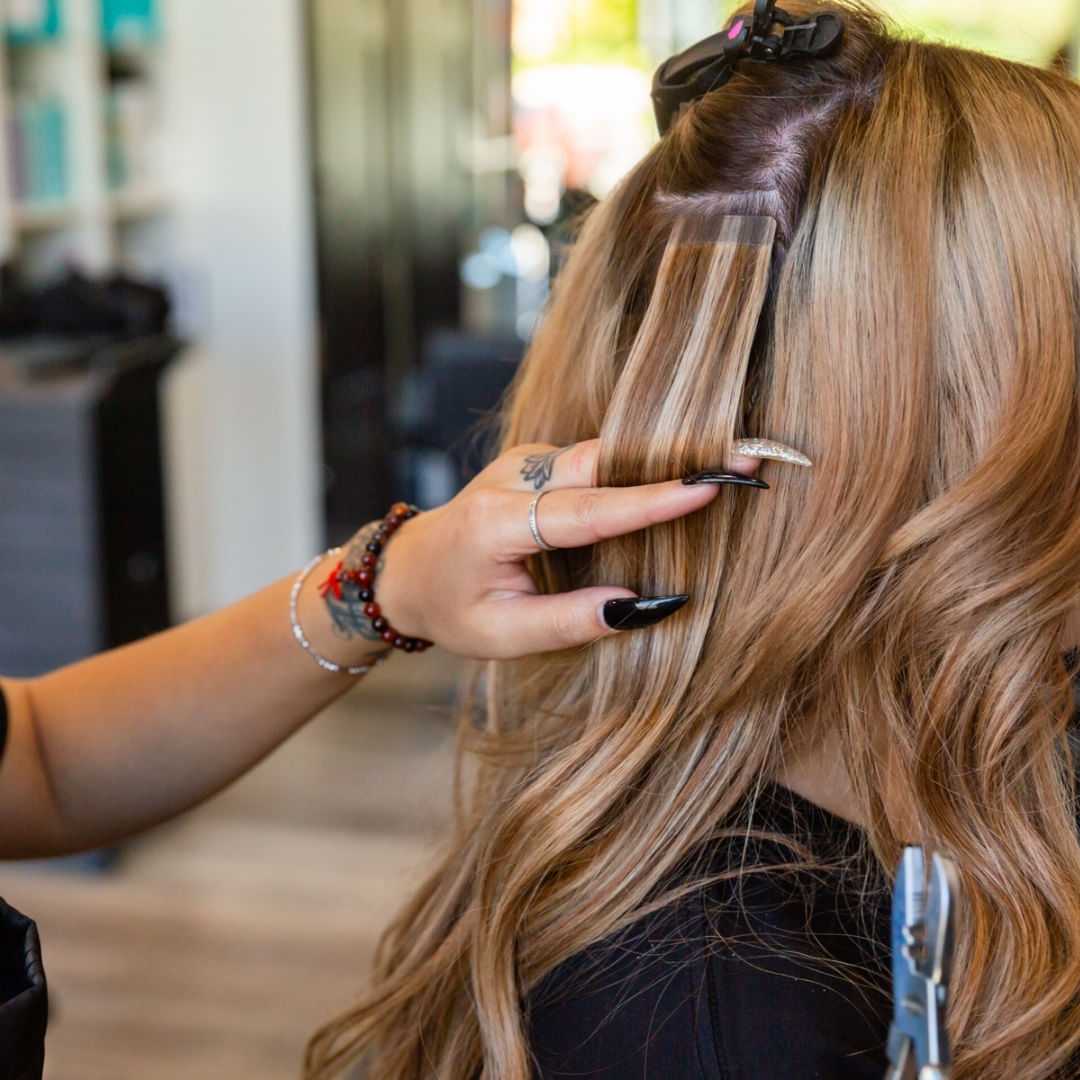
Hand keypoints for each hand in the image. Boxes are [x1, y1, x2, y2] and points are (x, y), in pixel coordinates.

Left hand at [376, 438, 806, 660]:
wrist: (408, 569)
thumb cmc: (451, 607)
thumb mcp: (502, 635)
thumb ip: (570, 622)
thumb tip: (642, 607)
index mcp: (498, 523)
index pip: (586, 510)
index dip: (650, 501)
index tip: (707, 486)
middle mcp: (514, 477)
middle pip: (605, 463)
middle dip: (677, 459)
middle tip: (749, 459)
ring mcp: (526, 461)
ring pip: (606, 456)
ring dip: (664, 462)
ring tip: (734, 466)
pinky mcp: (540, 461)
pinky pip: (597, 462)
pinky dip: (640, 472)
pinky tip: (685, 480)